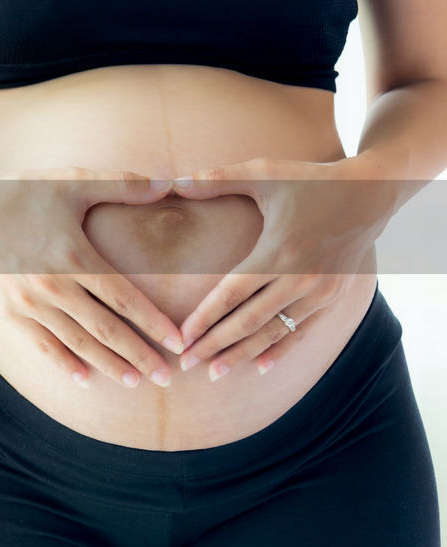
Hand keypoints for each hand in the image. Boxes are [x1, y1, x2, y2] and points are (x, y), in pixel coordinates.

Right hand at [0, 162, 185, 388]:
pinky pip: (41, 344)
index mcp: (75, 257)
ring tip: (134, 381)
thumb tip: (170, 182)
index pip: (125, 299)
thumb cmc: (23, 190)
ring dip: (108, 364)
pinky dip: (63, 362)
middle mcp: (53, 287)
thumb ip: (123, 185)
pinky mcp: (8, 312)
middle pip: (106, 330)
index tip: (179, 343)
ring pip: (77, 343)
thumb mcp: (72, 181)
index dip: (154, 323)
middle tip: (167, 377)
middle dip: (139, 355)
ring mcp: (29, 303)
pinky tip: (83, 378)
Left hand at [169, 157, 396, 379]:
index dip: (205, 319)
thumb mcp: (265, 173)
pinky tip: (259, 368)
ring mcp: (319, 292)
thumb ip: (219, 179)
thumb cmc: (311, 180)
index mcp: (278, 252)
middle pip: (248, 321)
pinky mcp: (333, 298)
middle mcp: (300, 278)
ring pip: (274, 332)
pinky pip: (301, 331)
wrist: (371, 193)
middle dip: (215, 345)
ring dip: (242, 354)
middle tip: (187, 365)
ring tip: (214, 373)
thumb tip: (175, 181)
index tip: (182, 338)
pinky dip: (279, 350)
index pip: (232, 294)